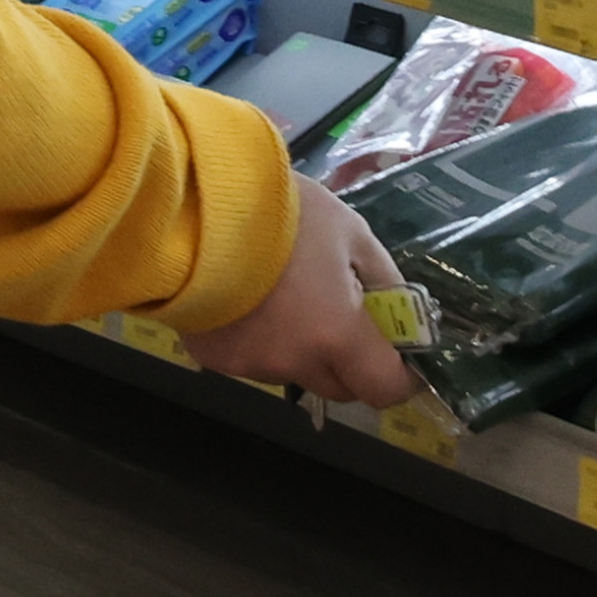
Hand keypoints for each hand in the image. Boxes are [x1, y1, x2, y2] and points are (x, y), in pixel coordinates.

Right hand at [179, 176, 421, 410]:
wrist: (195, 207)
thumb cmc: (283, 213)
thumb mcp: (350, 232)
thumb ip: (382, 279)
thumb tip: (399, 312)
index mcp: (336, 335)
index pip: (384, 389)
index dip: (399, 377)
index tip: (401, 353)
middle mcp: (295, 363)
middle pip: (341, 387)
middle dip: (351, 361)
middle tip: (342, 314)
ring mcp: (251, 366)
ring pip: (295, 372)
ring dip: (303, 350)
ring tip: (283, 295)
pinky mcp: (215, 360)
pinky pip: (255, 361)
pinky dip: (261, 340)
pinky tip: (247, 298)